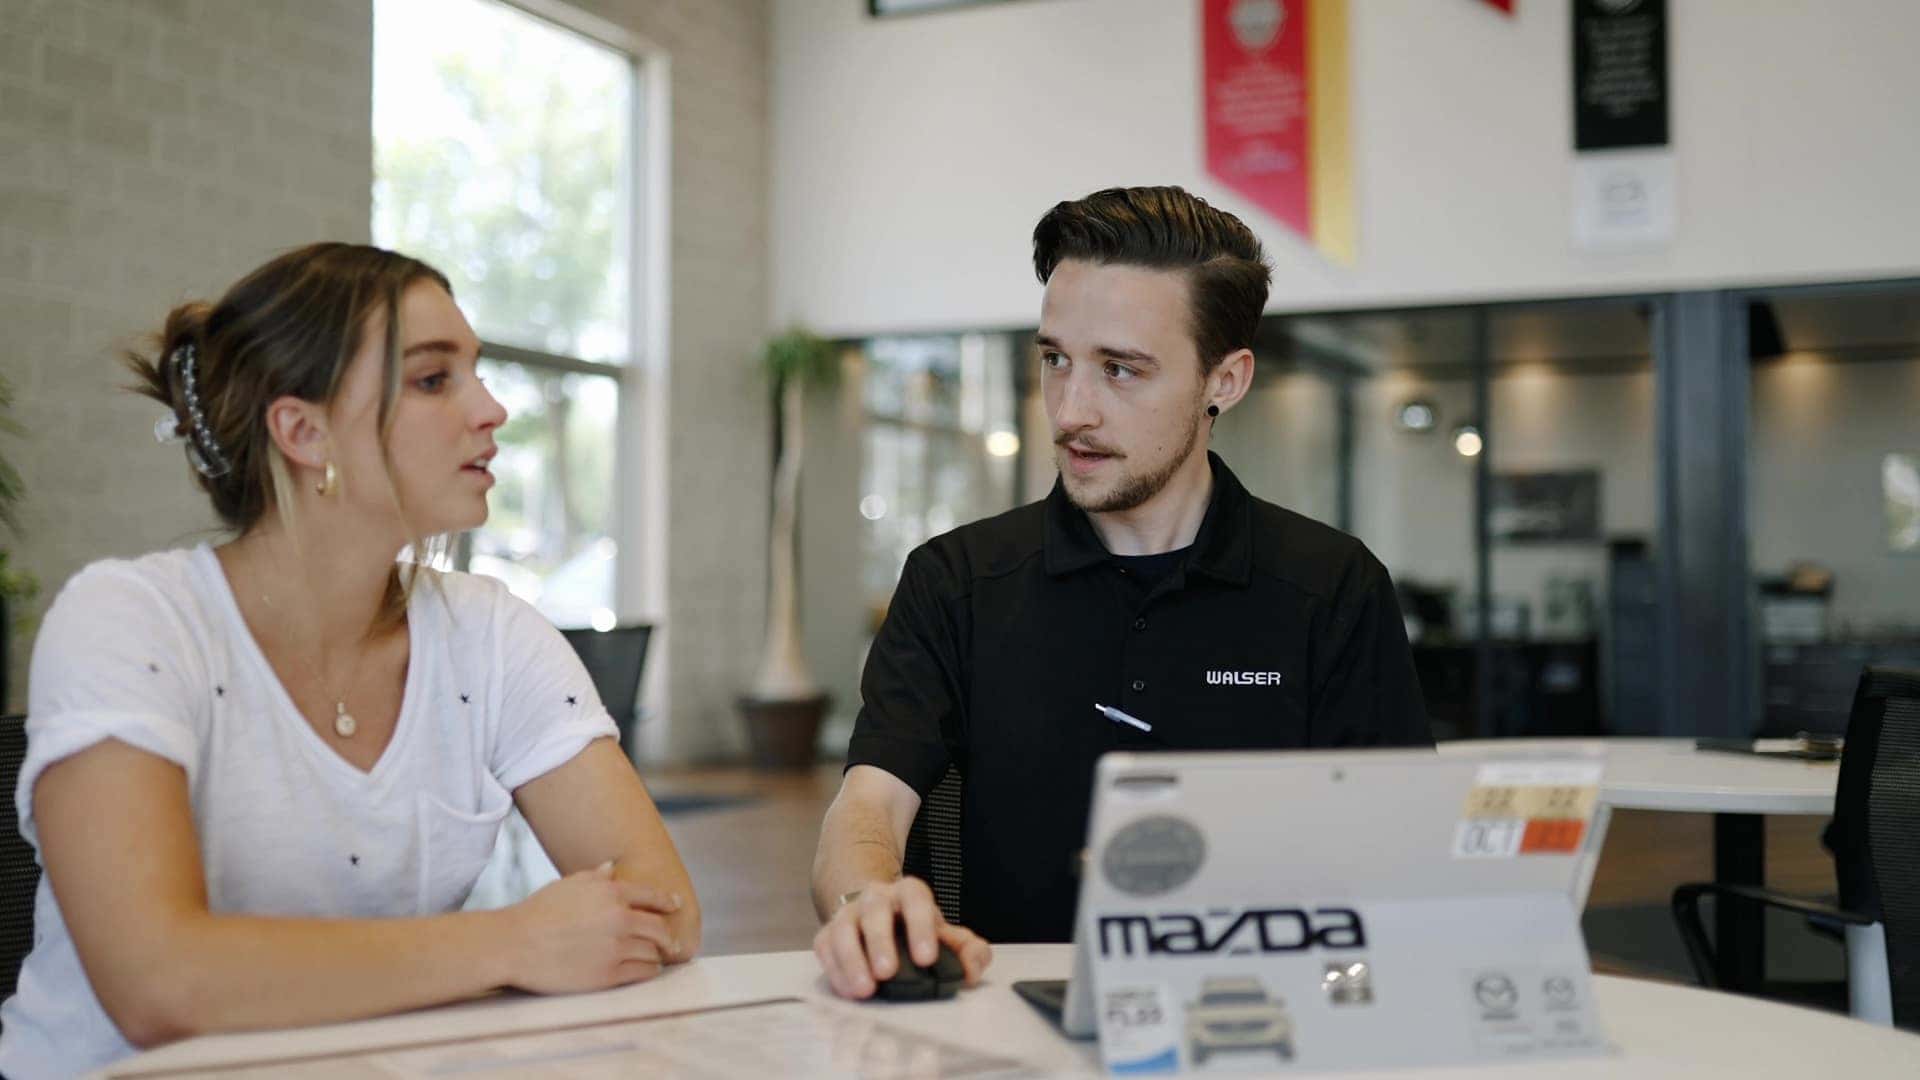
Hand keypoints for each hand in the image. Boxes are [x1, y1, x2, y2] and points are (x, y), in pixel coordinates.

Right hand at [503, 861, 683, 993]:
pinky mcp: (607, 975)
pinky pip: (642, 972)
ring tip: (657, 957)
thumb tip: (613, 867)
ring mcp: (615, 948)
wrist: (514, 944)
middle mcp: (619, 918)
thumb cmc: (538, 912)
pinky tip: (646, 969)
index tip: (675, 906)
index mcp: (611, 893)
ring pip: (653, 952)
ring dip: (657, 955)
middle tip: (672, 942)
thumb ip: (596, 877)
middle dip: (667, 935)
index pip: (653, 897)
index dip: (667, 902)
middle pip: (660, 928)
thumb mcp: (568, 885)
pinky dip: (648, 970)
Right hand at [812, 876, 992, 998]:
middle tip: (888, 972)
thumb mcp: (947, 936)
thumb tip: (972, 967)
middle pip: (875, 910)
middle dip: (880, 942)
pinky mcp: (827, 934)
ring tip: (865, 989)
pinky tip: (849, 990)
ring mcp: (848, 914)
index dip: (920, 927)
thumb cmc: (915, 931)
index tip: (926, 958)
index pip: (915, 899)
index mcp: (908, 893)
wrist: (879, 917)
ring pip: (843, 929)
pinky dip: (835, 970)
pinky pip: (825, 948)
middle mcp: (875, 898)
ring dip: (852, 960)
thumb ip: (968, 950)